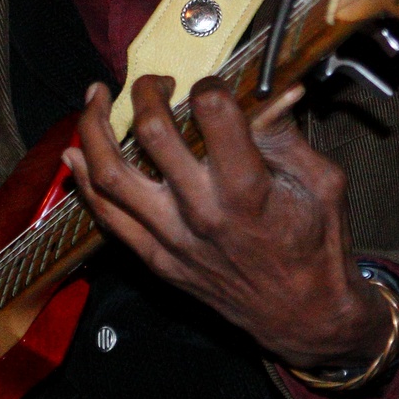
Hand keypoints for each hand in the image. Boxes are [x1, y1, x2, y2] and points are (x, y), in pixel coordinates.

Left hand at [62, 75, 391, 368]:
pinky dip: (85, 182)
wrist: (304, 317)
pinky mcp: (157, 258)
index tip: (210, 85)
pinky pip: (107, 218)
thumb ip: (287, 133)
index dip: (208, 85)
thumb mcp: (322, 182)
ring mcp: (173, 238)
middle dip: (146, 92)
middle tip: (154, 82)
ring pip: (111, 176)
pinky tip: (76, 153)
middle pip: (152, 134)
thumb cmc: (316, 246)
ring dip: (94, 128)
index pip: (212, 113)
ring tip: (95, 97)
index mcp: (248, 189)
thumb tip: (271, 89)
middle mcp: (202, 212)